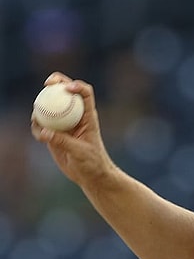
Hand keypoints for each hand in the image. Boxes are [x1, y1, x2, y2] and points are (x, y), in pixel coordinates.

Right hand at [30, 72, 115, 186]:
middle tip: (47, 84)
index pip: (85, 94)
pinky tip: (38, 132)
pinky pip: (42, 124)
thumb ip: (63, 141)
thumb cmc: (93, 163)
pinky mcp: (54, 133)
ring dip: (42, 104)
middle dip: (56, 82)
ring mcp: (64, 123)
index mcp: (88, 116)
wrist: (90, 175)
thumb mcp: (80, 152)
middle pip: (65, 93)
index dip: (77, 86)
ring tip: (37, 114)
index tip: (67, 88)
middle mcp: (75, 116)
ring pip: (51, 106)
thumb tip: (43, 132)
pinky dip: (37, 125)